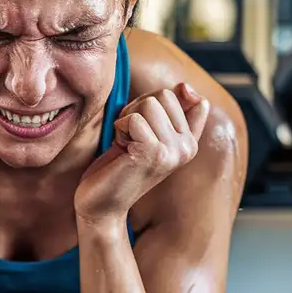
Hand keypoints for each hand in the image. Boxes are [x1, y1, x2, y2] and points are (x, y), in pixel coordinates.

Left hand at [74, 83, 209, 222]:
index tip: (141, 129)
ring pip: (149, 104)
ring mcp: (174, 151)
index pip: (181, 95)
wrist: (101, 205)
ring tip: (125, 144)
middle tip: (129, 137)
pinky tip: (120, 150)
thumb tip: (186, 87)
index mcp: (190, 141)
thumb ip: (168, 111)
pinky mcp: (155, 154)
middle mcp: (188, 148)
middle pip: (164, 95)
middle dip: (138, 108)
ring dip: (128, 119)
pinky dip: (120, 128)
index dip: (153, 103)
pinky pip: (135, 119)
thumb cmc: (118, 167)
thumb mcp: (147, 133)